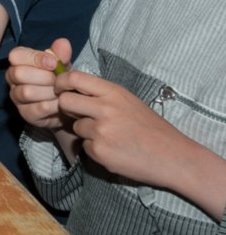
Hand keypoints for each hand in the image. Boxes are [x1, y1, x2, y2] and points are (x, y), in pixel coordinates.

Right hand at [6, 37, 72, 130]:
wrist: (68, 103)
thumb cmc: (60, 78)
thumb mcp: (62, 63)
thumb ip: (61, 53)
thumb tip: (63, 43)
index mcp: (18, 61)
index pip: (16, 56)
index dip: (36, 58)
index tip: (54, 63)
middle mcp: (12, 78)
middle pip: (19, 73)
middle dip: (44, 76)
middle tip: (59, 80)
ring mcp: (16, 97)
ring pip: (26, 92)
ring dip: (49, 92)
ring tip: (61, 92)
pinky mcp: (25, 114)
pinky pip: (37, 108)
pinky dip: (53, 105)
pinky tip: (62, 103)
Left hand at [56, 71, 186, 188]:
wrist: (173, 157)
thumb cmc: (151, 128)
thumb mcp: (128, 101)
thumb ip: (102, 95)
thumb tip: (72, 89)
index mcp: (114, 92)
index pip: (74, 78)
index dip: (61, 82)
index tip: (60, 89)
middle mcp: (105, 109)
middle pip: (64, 101)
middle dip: (66, 108)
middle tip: (77, 114)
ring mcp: (101, 131)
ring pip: (76, 127)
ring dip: (86, 132)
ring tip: (110, 136)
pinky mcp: (99, 151)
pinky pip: (84, 146)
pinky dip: (94, 149)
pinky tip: (114, 150)